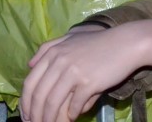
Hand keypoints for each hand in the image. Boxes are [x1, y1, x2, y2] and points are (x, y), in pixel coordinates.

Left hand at [21, 19, 151, 121]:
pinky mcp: (88, 83)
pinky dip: (71, 115)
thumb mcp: (71, 38)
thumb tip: (30, 64)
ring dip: (49, 119)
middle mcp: (59, 61)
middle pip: (39, 95)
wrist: (126, 43)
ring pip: (53, 103)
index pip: (30, 82)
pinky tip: (72, 118)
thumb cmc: (99, 42)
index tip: (27, 115)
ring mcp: (73, 72)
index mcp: (52, 52)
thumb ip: (48, 48)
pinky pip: (74, 105)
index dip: (26, 103)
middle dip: (35, 115)